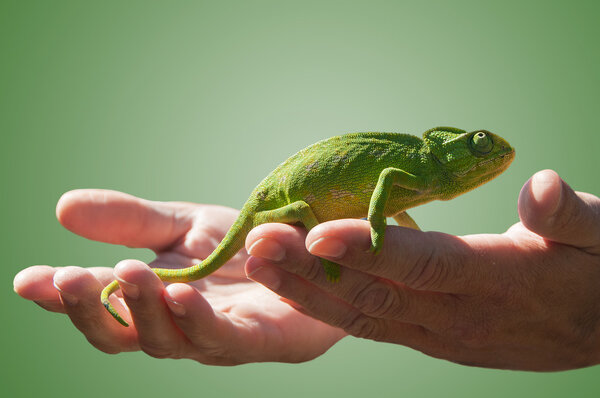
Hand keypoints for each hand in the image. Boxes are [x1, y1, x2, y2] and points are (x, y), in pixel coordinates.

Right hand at [13, 190, 343, 363]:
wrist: (309, 252)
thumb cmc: (244, 247)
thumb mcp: (184, 226)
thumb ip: (132, 222)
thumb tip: (63, 207)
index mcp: (153, 297)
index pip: (99, 302)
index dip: (61, 297)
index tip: (27, 279)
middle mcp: (176, 325)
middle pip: (122, 335)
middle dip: (92, 310)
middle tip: (70, 278)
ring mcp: (214, 338)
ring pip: (166, 341)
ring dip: (144, 310)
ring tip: (128, 274)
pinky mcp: (258, 340)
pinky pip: (223, 338)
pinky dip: (198, 319)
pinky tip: (182, 293)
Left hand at [245, 170, 599, 370]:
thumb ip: (570, 216)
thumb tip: (543, 187)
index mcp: (496, 279)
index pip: (423, 263)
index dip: (368, 248)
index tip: (315, 231)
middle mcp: (458, 315)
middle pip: (374, 291)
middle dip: (311, 268)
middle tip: (259, 240)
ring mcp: (440, 334)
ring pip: (363, 315)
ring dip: (307, 291)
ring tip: (258, 262)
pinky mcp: (432, 339)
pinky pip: (373, 325)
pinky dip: (329, 308)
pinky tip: (293, 288)